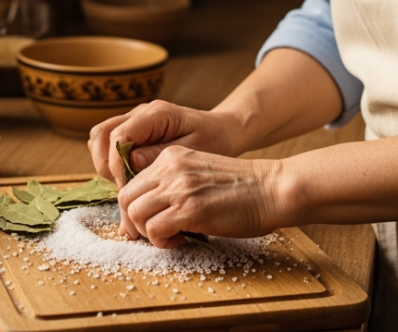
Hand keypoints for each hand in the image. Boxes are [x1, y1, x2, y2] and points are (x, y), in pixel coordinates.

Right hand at [87, 100, 243, 186]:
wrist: (222, 130)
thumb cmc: (212, 141)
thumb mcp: (192, 151)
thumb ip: (159, 156)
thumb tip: (129, 163)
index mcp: (156, 114)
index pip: (119, 135)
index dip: (116, 164)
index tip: (127, 186)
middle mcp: (139, 113)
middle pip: (100, 134)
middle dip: (105, 165)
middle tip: (125, 188)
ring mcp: (133, 121)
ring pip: (99, 139)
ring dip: (105, 165)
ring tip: (126, 185)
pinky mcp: (133, 132)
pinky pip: (109, 145)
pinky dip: (112, 164)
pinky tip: (130, 181)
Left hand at [117, 146, 285, 247]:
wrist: (272, 188)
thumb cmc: (241, 187)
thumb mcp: (199, 173)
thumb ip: (173, 184)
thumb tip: (145, 214)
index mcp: (171, 156)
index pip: (132, 182)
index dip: (134, 208)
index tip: (146, 222)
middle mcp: (170, 168)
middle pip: (126, 198)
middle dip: (134, 222)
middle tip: (153, 234)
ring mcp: (179, 187)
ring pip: (135, 214)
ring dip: (148, 233)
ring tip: (170, 236)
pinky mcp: (189, 209)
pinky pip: (154, 229)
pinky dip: (162, 241)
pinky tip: (181, 239)